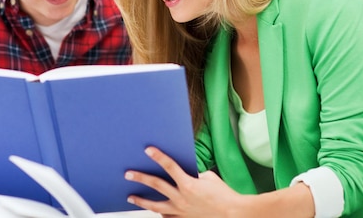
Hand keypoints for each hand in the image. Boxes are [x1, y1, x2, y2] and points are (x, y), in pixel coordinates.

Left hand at [124, 146, 243, 217]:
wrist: (234, 214)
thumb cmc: (224, 195)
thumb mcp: (209, 178)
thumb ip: (194, 175)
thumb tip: (185, 172)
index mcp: (189, 184)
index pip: (170, 166)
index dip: (158, 156)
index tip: (148, 150)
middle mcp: (182, 198)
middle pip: (157, 185)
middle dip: (141, 178)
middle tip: (128, 174)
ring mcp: (181, 211)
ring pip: (156, 206)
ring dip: (142, 201)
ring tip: (131, 197)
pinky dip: (160, 214)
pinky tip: (154, 211)